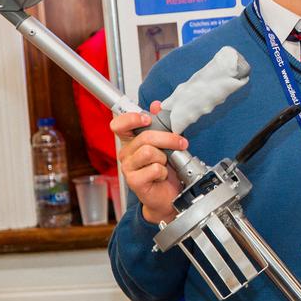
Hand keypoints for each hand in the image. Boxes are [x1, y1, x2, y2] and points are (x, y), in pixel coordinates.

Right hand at [110, 101, 187, 223]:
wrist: (169, 195)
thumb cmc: (166, 169)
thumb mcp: (165, 144)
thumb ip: (160, 124)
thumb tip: (156, 105)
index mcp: (131, 141)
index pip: (119, 124)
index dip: (131, 119)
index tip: (147, 119)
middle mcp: (126, 153)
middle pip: (145, 137)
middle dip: (169, 138)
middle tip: (181, 143)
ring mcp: (128, 168)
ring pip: (149, 152)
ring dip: (165, 157)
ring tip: (166, 164)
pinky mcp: (134, 181)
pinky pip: (154, 169)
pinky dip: (164, 172)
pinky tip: (162, 176)